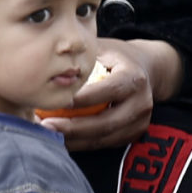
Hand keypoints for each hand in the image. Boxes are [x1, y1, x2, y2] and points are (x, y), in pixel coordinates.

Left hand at [49, 40, 173, 150]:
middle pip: (106, 122)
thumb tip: (48, 64)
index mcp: (134, 78)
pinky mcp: (133, 135)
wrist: (145, 70)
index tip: (57, 101)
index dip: (83, 99)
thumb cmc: (115, 57)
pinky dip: (81, 144)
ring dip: (74, 140)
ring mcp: (139, 122)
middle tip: (46, 125)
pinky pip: (104, 144)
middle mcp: (141, 103)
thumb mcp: (102, 49)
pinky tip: (61, 139)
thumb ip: (81, 57)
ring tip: (48, 135)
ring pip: (103, 138)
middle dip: (73, 127)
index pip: (108, 90)